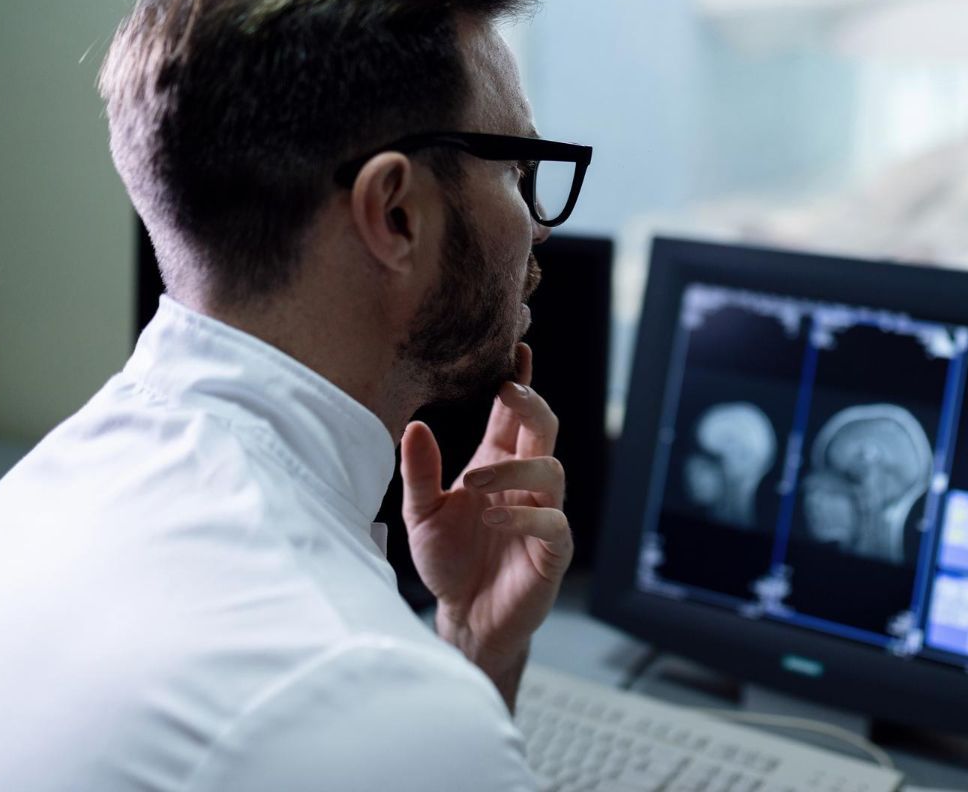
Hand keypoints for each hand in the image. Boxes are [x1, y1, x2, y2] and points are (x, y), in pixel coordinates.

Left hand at [400, 344, 571, 706]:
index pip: (513, 413)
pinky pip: (553, 520)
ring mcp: (543, 512)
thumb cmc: (447, 562)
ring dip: (516, 466)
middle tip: (507, 391)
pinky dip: (526, 514)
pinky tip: (495, 516)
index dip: (518, 381)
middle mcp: (525, 481)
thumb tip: (415, 425)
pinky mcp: (552, 549)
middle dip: (530, 403)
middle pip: (543, 427)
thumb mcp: (421, 515)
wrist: (464, 619)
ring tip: (476, 480)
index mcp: (497, 462)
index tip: (516, 348)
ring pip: (552, 468)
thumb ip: (421, 473)